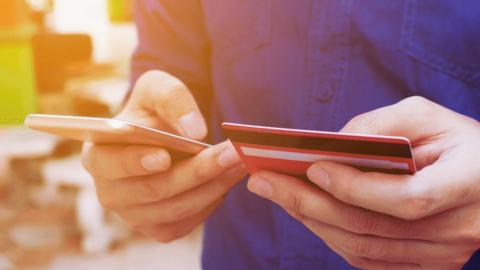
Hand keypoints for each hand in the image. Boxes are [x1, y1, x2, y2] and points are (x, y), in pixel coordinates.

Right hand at [82, 71, 246, 241]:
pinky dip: (211, 201)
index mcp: (98, 156)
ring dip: (213, 186)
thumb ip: (171, 98)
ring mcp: (133, 215)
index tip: (163, 158)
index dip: (135, 162)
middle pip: (154, 190)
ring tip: (241, 163)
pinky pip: (187, 222)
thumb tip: (194, 131)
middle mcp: (110, 192)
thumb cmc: (152, 111)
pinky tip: (228, 179)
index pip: (110, 165)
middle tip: (232, 154)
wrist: (161, 137)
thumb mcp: (157, 88)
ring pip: (176, 209)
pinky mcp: (157, 228)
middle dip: (197, 172)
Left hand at [247, 96, 479, 268]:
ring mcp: (442, 255)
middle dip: (308, 203)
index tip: (312, 168)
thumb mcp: (427, 116)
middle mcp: (457, 228)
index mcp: (468, 184)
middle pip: (370, 227)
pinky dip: (331, 237)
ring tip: (276, 195)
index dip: (356, 187)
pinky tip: (305, 213)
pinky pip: (368, 260)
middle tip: (263, 182)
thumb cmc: (458, 140)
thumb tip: (332, 146)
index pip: (405, 199)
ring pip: (362, 247)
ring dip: (312, 221)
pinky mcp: (426, 265)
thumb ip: (382, 125)